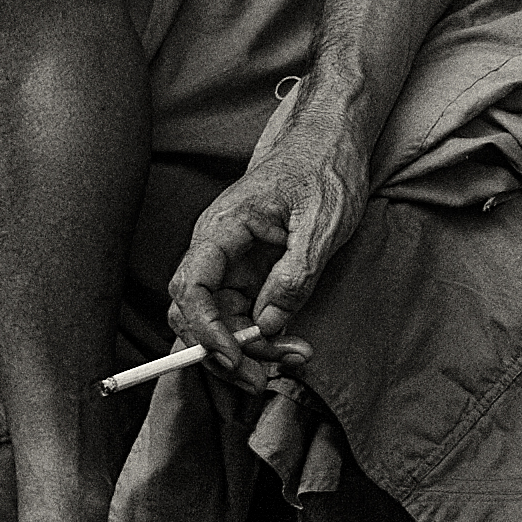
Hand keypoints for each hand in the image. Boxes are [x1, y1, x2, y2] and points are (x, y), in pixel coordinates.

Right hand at [165, 97, 365, 388]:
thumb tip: (269, 322)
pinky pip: (243, 317)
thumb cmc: (324, 170)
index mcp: (221, 230)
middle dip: (225, 352)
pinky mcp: (251, 275)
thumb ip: (296, 271)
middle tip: (266, 377)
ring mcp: (232, 265)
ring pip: (220, 323)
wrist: (330, 144)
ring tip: (294, 360)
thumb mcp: (322, 220)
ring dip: (248, 351)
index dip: (204, 329)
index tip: (235, 357)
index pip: (191, 289)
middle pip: (197, 315)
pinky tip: (292, 347)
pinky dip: (262, 339)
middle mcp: (217, 251)